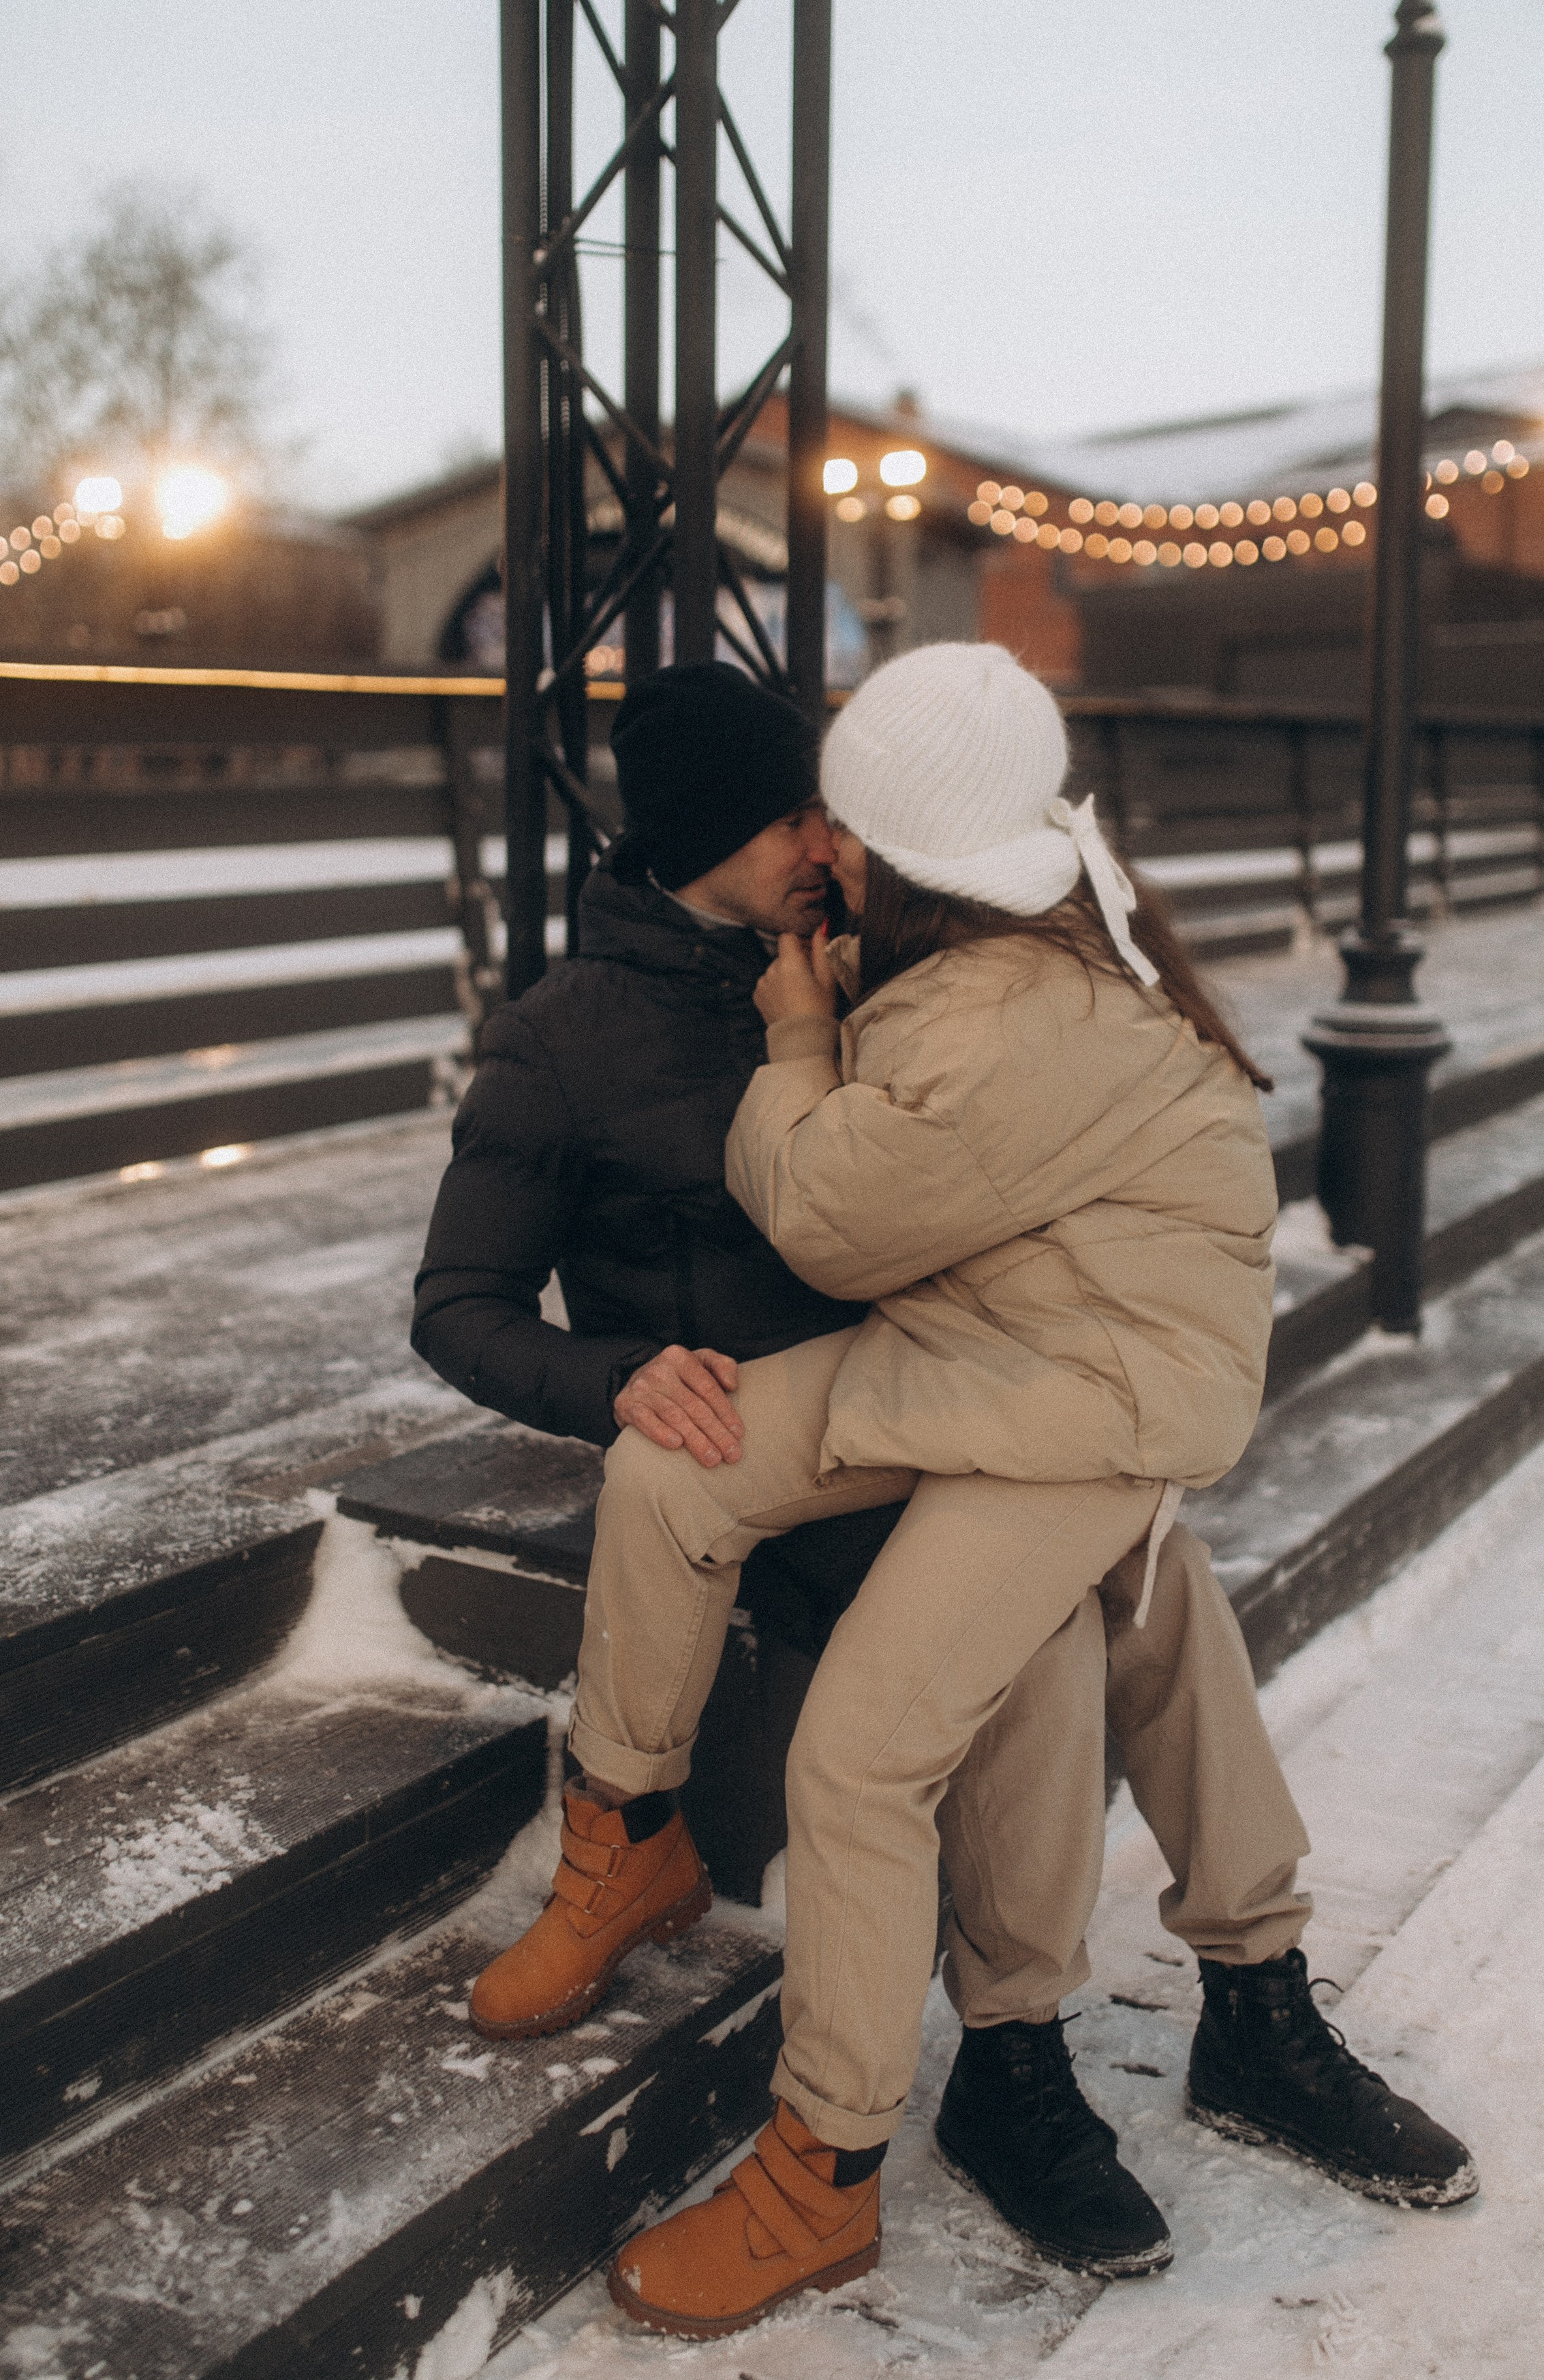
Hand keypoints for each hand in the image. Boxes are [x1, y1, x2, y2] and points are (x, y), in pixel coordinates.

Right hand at [614, 1345, 743, 1466]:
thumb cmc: (677, 1378)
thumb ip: (723, 1366)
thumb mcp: (700, 1362)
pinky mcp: (625, 1404)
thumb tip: (732, 1385)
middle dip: (716, 1432)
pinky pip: (645, 1420)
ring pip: (674, 1416)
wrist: (635, 1384)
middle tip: (732, 1455)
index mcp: (679, 1357)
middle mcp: (659, 1370)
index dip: (725, 1412)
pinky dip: (660, 1433)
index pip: (708, 1388)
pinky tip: (676, 1445)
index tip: (738, 1434)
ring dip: (696, 1440)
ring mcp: (641, 1387)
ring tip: (712, 1459)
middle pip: (694, 1406)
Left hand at [753, 923, 836, 1025]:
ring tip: (799, 994)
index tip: (809, 953)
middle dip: (795, 961)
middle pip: (783, 955)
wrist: (801, 1040)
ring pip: (775, 970)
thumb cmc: (819, 1010)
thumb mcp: (827, 979)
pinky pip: (768, 983)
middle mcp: (771, 970)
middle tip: (809, 979)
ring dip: (785, 975)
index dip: (799, 942)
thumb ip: (822, 950)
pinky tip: (788, 1001)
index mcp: (789, 963)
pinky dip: (777, 987)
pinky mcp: (758, 996)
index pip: (787, 937)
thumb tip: (820, 930)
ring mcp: (762, 983)